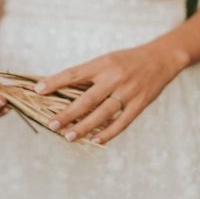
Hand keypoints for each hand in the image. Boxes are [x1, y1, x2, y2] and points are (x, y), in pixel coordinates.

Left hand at [34, 42, 188, 143]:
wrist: (161, 58)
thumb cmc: (127, 61)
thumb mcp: (106, 61)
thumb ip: (87, 75)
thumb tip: (61, 89)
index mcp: (102, 64)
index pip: (73, 74)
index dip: (55, 82)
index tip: (38, 89)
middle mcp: (114, 77)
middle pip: (87, 99)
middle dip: (67, 113)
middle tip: (51, 124)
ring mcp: (128, 92)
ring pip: (103, 113)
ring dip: (84, 127)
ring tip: (69, 136)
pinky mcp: (140, 104)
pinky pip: (122, 122)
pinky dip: (108, 133)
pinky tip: (95, 140)